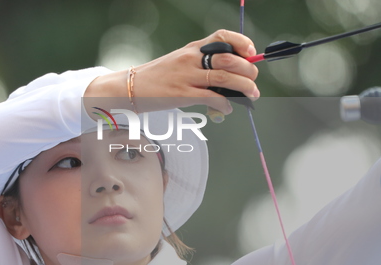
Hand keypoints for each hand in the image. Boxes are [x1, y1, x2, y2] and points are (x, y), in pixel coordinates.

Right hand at [85, 29, 259, 115]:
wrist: (130, 88)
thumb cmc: (156, 78)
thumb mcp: (178, 63)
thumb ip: (201, 66)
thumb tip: (229, 76)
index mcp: (191, 49)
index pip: (222, 36)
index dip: (242, 43)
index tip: (251, 53)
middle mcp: (190, 59)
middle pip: (229, 59)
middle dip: (248, 70)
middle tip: (253, 80)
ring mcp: (186, 77)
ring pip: (224, 79)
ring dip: (243, 88)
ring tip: (251, 95)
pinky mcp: (181, 95)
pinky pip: (211, 98)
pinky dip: (225, 104)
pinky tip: (228, 108)